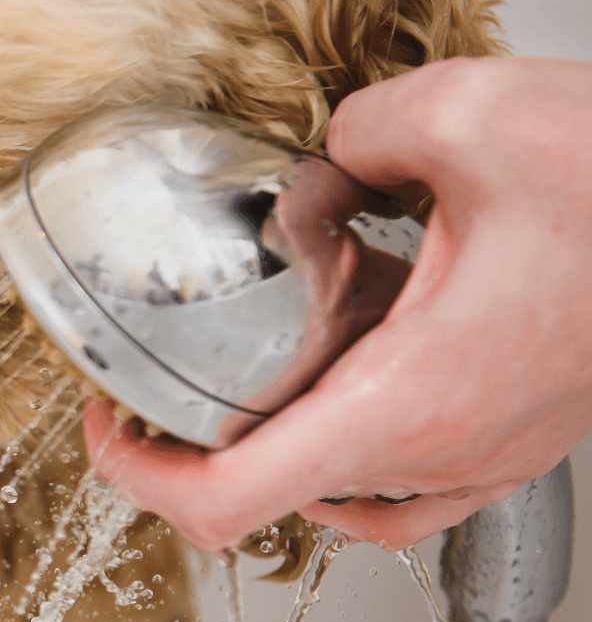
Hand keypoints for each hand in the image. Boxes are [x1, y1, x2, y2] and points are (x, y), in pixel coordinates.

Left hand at [85, 57, 591, 553]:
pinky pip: (404, 475)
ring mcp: (486, 457)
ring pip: (342, 495)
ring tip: (255, 365)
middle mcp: (445, 452)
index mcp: (408, 402)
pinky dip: (350, 434)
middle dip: (201, 441)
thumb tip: (327, 158)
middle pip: (272, 499)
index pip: (230, 504)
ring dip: (280, 439)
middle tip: (162, 379)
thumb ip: (355, 134)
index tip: (107, 429)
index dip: (139, 479)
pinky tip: (352, 353)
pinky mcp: (515, 438)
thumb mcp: (464, 117)